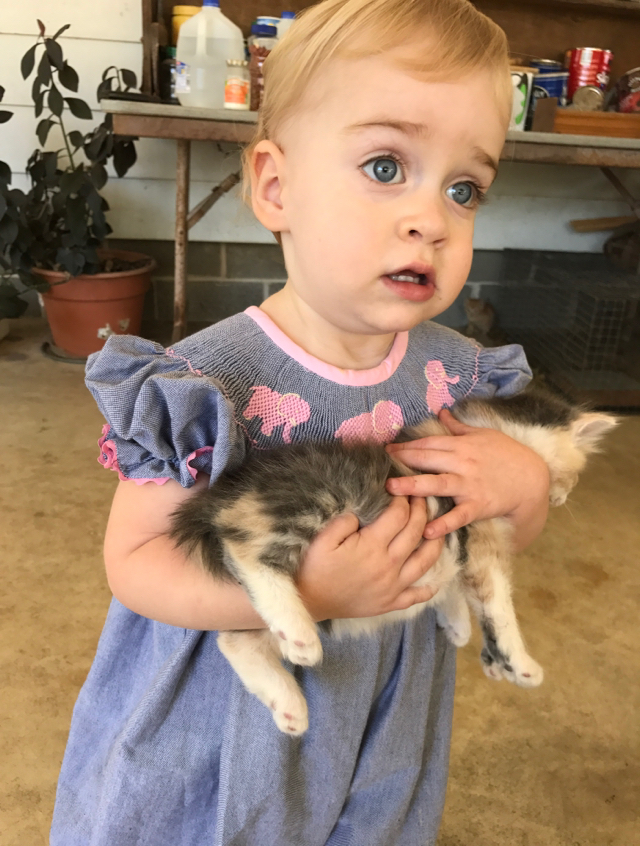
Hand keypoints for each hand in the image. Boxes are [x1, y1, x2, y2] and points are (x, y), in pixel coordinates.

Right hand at [296, 495, 443, 620]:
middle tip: (421, 498)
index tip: (401, 490)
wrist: (309, 602)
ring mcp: (393, 586)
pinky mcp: (391, 603)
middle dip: (421, 510)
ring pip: (426, 560)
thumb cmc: (314, 568)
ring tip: (437, 528)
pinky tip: (433, 580)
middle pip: (416, 531)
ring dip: (436, 541)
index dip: (403, 499)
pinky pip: (417, 595)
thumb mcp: (323, 538)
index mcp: (372, 546)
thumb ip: (344, 522)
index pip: (398, 515)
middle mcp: (389, 565)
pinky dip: (429, 587)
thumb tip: (362, 514)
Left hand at [385, 409, 549, 543]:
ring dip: (413, 486)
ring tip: (392, 489)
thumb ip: (458, 427)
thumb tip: (441, 412)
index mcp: (462, 445)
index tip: (386, 448)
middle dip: (402, 461)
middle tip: (379, 465)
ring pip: (437, 484)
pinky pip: (458, 515)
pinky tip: (427, 530)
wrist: (532, 478)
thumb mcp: (484, 435)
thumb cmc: (507, 454)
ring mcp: (469, 484)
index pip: (428, 444)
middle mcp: (462, 463)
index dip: (405, 445)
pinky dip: (444, 523)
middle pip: (427, 460)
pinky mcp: (479, 505)